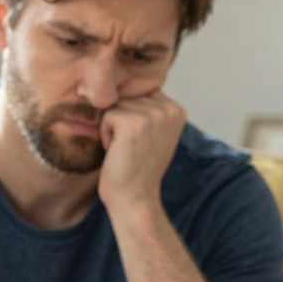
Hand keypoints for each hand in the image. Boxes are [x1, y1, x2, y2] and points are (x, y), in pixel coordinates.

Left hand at [96, 91, 185, 214]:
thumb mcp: (153, 134)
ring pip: (115, 105)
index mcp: (177, 109)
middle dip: (121, 122)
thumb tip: (123, 81)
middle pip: (127, 97)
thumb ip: (149, 110)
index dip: (132, 118)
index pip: (140, 94)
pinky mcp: (133, 122)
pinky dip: (105, 135)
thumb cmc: (137, 169)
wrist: (135, 200)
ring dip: (112, 128)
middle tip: (131, 149)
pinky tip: (118, 152)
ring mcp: (152, 115)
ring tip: (125, 150)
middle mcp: (169, 109)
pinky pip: (106, 115)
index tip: (140, 144)